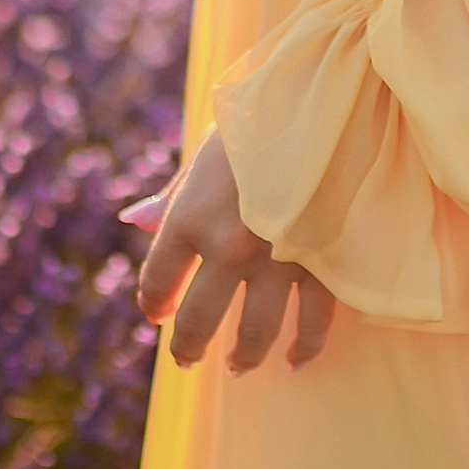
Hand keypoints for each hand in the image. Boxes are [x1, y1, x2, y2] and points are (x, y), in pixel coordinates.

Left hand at [123, 128, 336, 371]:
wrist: (331, 102)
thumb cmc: (262, 120)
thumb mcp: (208, 151)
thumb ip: (175, 194)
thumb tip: (136, 220)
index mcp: (190, 214)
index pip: (158, 279)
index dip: (153, 303)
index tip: (156, 314)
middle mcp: (228, 246)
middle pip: (198, 320)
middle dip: (188, 346)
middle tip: (185, 358)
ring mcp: (277, 261)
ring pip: (255, 334)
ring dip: (243, 356)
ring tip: (237, 366)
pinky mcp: (324, 266)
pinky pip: (313, 325)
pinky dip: (304, 348)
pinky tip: (295, 359)